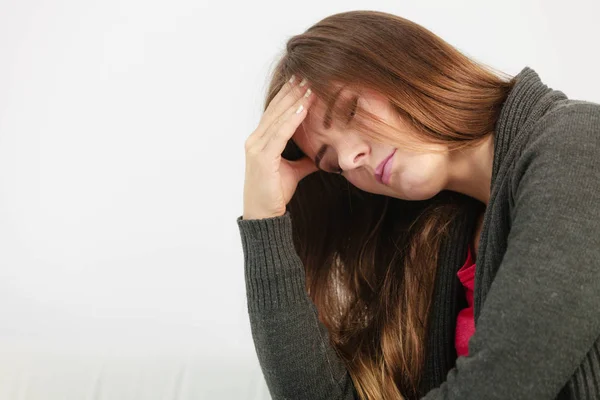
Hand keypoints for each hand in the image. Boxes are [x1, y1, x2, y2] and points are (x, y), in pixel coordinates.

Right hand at [242, 76, 317, 219]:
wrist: (264, 215)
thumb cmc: (274, 194)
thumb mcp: (293, 172)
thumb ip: (303, 160)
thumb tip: (320, 155)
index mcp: (261, 141)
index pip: (276, 112)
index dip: (289, 96)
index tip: (303, 81)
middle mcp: (255, 140)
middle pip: (276, 109)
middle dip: (292, 91)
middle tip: (306, 73)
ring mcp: (257, 147)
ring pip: (278, 117)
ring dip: (294, 99)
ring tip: (309, 84)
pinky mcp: (262, 157)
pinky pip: (280, 133)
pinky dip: (292, 118)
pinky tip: (303, 107)